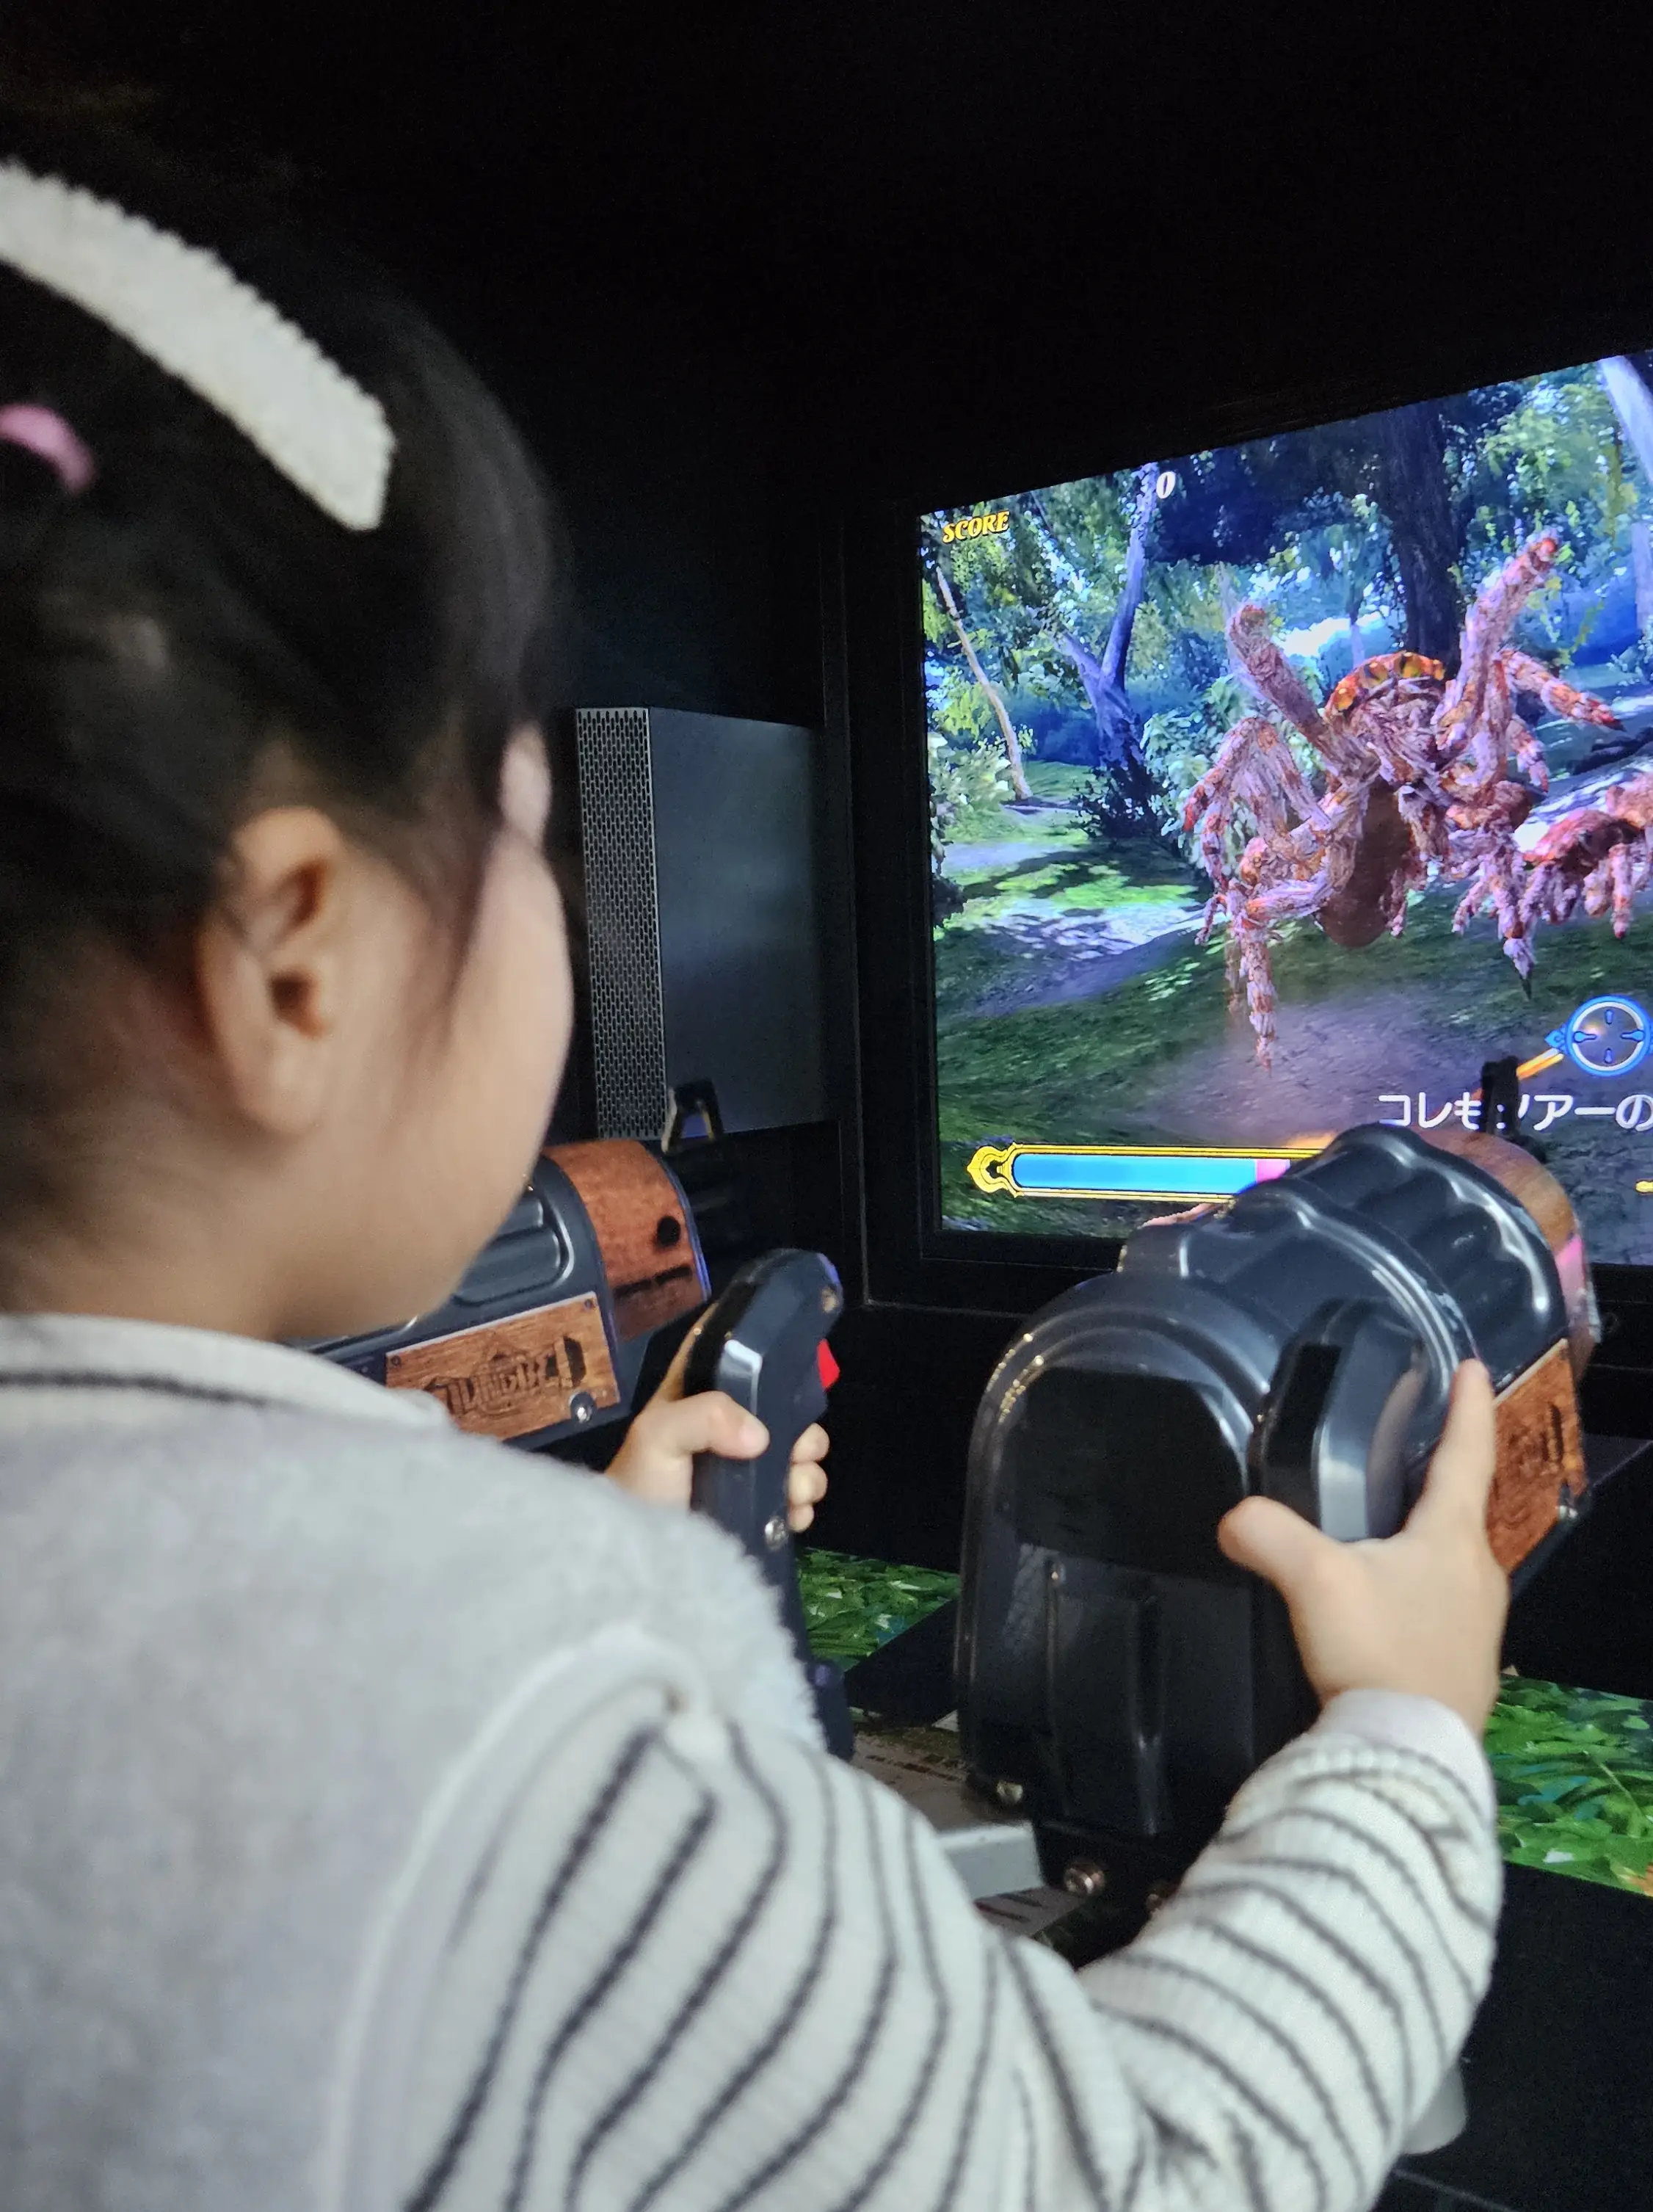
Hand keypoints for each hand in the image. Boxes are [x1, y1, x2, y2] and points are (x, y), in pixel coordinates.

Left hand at [604, 1321, 830, 1530]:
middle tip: (793, 1455)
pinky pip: (800, 1501)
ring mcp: (749, 1470)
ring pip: (802, 1460)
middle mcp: (732, 1428)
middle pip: (789, 1415)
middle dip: (802, 1437)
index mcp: (705, 1395)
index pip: (744, 1360)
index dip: (771, 1363)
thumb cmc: (641, 1483)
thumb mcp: (658, 1434)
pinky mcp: (760, 1509)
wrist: (633, 1554)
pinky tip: (789, 1515)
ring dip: (805, 1477)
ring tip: (789, 1494)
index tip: (788, 1384)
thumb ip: (706, 1417)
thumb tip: (762, 1438)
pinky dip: (802, 1507)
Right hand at [1216, 1360, 1507, 1734]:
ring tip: (1387, 1528)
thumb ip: (1267, 1533)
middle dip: (1437, 1477)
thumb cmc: (1377, 1650)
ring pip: (1450, 1562)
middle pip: (1459, 1509)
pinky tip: (1383, 1604)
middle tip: (1410, 1451)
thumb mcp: (1314, 1581)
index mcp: (1452, 1537)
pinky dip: (1416, 1589)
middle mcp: (1478, 1573)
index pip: (1467, 1453)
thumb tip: (1233, 1518)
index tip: (1473, 1367)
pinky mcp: (1464, 1667)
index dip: (1469, 1407)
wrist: (1410, 1753)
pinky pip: (1441, 1607)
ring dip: (1424, 1539)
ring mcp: (1478, 1624)